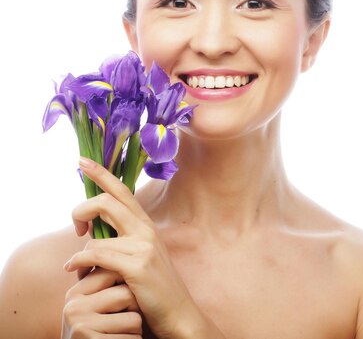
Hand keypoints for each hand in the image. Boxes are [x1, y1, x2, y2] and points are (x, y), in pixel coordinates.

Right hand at [61, 268, 141, 338]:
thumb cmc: (101, 330)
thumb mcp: (97, 305)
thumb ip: (104, 282)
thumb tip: (126, 250)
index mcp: (75, 293)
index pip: (113, 273)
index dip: (129, 286)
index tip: (125, 302)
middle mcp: (74, 308)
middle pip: (127, 294)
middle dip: (135, 308)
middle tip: (122, 321)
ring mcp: (82, 326)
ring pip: (134, 318)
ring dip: (136, 328)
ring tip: (121, 334)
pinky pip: (131, 337)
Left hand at [64, 157, 219, 337]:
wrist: (177, 313)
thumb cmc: (152, 287)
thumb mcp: (139, 257)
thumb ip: (119, 239)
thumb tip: (90, 231)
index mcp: (146, 225)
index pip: (121, 191)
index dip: (100, 173)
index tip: (81, 160)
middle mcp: (146, 230)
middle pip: (106, 201)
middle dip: (81, 209)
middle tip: (76, 228)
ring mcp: (143, 247)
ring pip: (96, 236)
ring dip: (79, 251)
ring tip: (75, 266)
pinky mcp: (137, 266)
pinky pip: (95, 256)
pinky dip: (78, 262)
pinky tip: (74, 270)